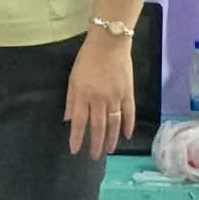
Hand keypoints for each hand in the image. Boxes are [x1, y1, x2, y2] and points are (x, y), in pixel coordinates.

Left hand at [66, 31, 134, 158]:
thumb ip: (71, 101)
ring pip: (114, 124)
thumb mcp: (73, 79)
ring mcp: (116, 97)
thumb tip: (69, 120)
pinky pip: (129, 113)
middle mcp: (100, 99)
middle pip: (98, 127)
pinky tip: (125, 136)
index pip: (80, 122)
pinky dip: (128, 125)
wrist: (109, 43)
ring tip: (109, 150)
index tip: (75, 151)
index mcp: (83, 95)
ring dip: (111, 139)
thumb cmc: (87, 60)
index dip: (77, 138)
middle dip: (95, 144)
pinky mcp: (128, 93)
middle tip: (94, 156)